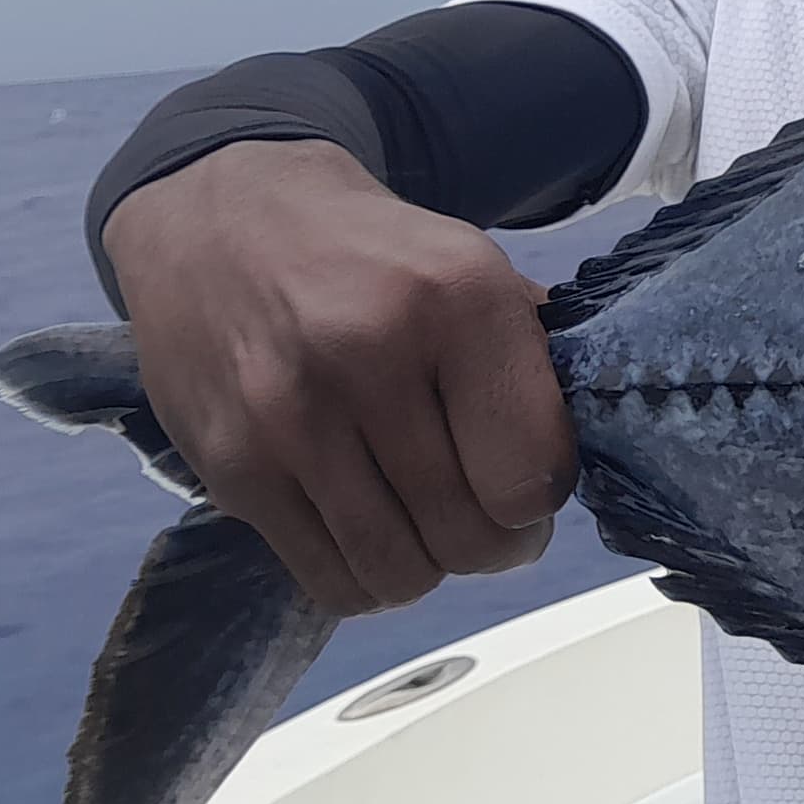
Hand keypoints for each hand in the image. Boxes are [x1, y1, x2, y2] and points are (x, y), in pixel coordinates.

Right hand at [100, 138, 576, 612]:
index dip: (544, 499)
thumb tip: (581, 465)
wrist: (221, 221)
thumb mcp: (475, 268)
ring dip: (430, 565)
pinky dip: (365, 576)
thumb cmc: (373, 258)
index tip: (533, 483)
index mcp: (457, 299)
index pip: (531, 474)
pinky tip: (371, 529)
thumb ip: (534, 364)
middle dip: (497, 544)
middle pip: (468, 535)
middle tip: (488, 512)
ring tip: (428, 521)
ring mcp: (288, 418)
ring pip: (399, 574)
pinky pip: (328, 581)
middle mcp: (368, 356)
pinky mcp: (229, 466)